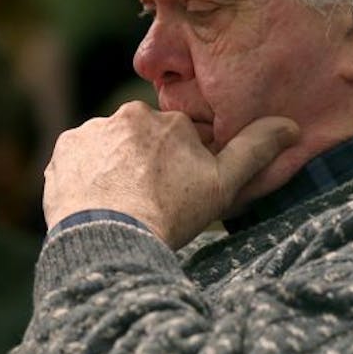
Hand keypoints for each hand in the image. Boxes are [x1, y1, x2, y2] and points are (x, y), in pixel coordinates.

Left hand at [43, 103, 298, 247]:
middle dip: (149, 165)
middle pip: (144, 141)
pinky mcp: (62, 153)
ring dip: (118, 170)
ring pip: (112, 149)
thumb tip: (290, 125)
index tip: (180, 195)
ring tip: (124, 206)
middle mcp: (126, 115)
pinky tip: (99, 202)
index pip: (180, 140)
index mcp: (168, 120)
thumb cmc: (170, 212)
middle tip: (152, 202)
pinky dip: (89, 177)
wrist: (108, 237)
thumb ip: (255, 151)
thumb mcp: (223, 185)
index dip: (184, 168)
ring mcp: (90, 133)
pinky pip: (81, 160)